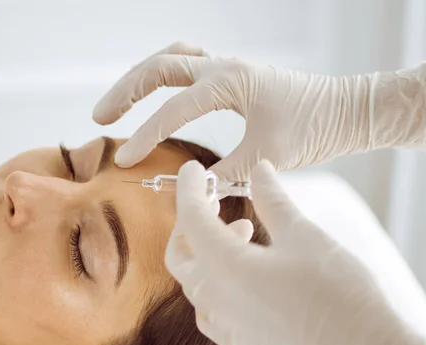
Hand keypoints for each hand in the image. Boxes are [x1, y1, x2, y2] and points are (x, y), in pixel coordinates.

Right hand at [94, 42, 425, 180]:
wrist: (344, 110)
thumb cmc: (313, 129)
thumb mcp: (267, 155)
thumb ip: (225, 172)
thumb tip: (191, 188)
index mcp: (230, 81)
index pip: (174, 109)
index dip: (145, 135)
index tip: (125, 160)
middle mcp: (224, 66)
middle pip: (159, 66)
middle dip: (125, 92)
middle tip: (100, 117)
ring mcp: (226, 65)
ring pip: (170, 57)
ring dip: (139, 76)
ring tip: (117, 102)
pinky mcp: (231, 74)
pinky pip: (187, 61)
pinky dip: (163, 73)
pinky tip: (154, 90)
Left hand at [165, 159, 425, 344]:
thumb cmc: (336, 292)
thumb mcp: (303, 235)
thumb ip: (273, 201)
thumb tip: (260, 171)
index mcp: (223, 264)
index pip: (190, 217)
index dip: (189, 189)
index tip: (192, 170)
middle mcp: (213, 298)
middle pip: (180, 255)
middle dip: (191, 226)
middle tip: (217, 208)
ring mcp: (222, 325)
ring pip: (194, 283)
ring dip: (207, 256)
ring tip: (245, 237)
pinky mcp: (237, 344)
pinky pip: (210, 310)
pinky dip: (217, 286)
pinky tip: (245, 279)